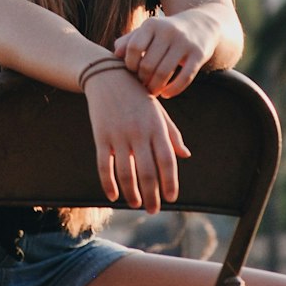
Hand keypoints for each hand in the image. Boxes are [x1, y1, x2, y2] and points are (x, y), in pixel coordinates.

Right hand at [82, 68, 190, 211]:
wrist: (108, 75)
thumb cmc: (137, 95)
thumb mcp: (158, 111)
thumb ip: (171, 134)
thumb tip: (185, 155)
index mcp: (156, 126)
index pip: (167, 160)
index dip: (170, 182)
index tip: (172, 198)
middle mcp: (139, 132)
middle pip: (148, 172)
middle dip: (152, 196)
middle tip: (153, 210)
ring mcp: (118, 135)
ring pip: (126, 173)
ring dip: (131, 193)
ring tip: (136, 204)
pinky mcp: (101, 136)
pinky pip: (104, 165)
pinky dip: (108, 183)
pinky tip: (113, 196)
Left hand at [112, 14, 214, 97]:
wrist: (201, 24)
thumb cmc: (166, 32)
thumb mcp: (148, 31)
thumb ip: (129, 41)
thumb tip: (115, 55)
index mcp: (152, 24)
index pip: (134, 48)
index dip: (130, 64)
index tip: (132, 72)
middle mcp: (168, 31)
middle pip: (148, 64)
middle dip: (142, 79)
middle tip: (142, 86)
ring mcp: (184, 42)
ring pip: (164, 72)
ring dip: (155, 87)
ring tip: (152, 91)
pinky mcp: (199, 54)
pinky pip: (184, 78)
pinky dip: (173, 90)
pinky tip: (166, 94)